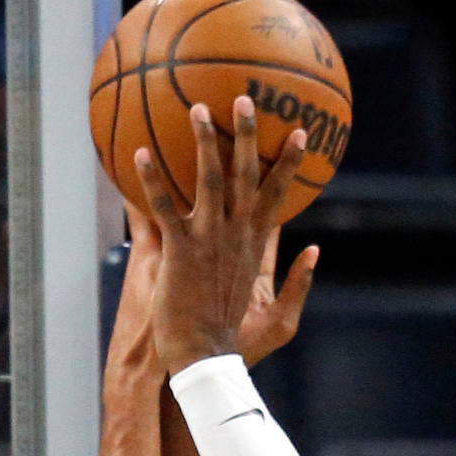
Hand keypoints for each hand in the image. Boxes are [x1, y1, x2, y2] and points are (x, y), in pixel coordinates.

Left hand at [135, 95, 309, 374]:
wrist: (203, 357)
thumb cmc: (236, 339)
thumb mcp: (281, 316)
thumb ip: (300, 282)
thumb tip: (316, 251)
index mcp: (257, 245)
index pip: (277, 195)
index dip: (290, 163)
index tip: (300, 133)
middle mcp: (236, 234)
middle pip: (245, 175)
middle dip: (247, 134)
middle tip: (244, 98)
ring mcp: (208, 240)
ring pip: (208, 180)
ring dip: (204, 142)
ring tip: (196, 109)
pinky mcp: (178, 251)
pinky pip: (164, 208)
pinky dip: (152, 181)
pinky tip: (139, 154)